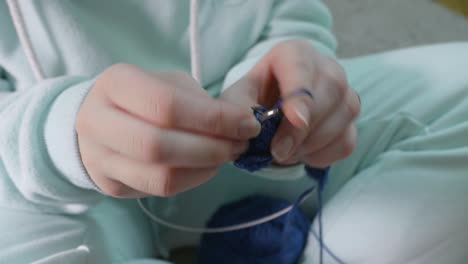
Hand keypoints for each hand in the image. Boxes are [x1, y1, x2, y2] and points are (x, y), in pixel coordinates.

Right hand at [76, 64, 259, 197]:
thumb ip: (202, 101)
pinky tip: (207, 167)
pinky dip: (193, 180)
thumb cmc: (144, 97)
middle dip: (211, 148)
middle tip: (240, 144)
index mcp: (115, 84)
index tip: (247, 124)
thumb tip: (240, 122)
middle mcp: (96, 122)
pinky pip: (159, 191)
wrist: (100, 120)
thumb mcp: (171, 83)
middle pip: (158, 146)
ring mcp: (98, 158)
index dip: (213, 119)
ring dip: (205, 169)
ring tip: (227, 155)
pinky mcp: (109, 185)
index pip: (166, 105)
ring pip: (159, 176)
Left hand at [222, 39, 359, 167]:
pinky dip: (322, 154)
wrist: (267, 120)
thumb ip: (236, 110)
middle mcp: (325, 67)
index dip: (301, 94)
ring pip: (344, 114)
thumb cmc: (252, 103)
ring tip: (285, 152)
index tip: (296, 120)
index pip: (302, 65)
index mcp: (293, 53)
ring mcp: (343, 92)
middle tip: (279, 151)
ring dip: (312, 143)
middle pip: (332, 89)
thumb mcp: (235, 102)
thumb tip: (251, 127)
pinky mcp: (348, 121)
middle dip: (304, 128)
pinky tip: (302, 153)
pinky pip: (347, 140)